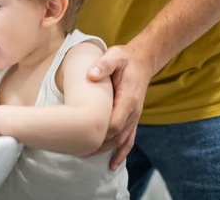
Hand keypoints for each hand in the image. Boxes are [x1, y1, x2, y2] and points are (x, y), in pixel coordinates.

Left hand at [86, 44, 153, 169]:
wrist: (142, 61)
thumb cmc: (125, 59)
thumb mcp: (115, 56)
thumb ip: (104, 64)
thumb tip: (91, 75)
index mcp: (128, 97)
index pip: (116, 122)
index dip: (101, 132)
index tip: (84, 138)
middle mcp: (133, 111)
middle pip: (117, 135)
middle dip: (98, 145)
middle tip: (77, 151)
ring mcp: (134, 116)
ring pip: (122, 140)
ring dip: (105, 150)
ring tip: (86, 156)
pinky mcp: (132, 118)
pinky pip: (129, 139)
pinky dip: (121, 153)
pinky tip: (112, 164)